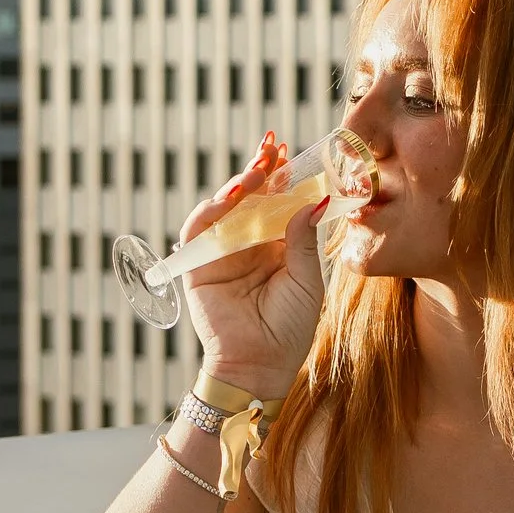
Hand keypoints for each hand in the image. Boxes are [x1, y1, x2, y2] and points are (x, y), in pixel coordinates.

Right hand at [182, 133, 327, 402]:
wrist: (260, 366)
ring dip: (240, 184)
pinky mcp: (200, 265)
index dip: (284, 178)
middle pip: (252, 198)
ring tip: (259, 167)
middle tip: (274, 146)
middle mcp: (249, 244)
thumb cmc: (289, 329)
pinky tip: (234, 194)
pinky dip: (213, 208)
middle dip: (262, 170)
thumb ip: (304, 240)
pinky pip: (200, 229)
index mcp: (276, 247)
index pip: (278, 203)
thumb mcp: (307, 281)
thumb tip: (314, 201)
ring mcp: (223, 252)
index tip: (293, 152)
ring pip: (227, 207)